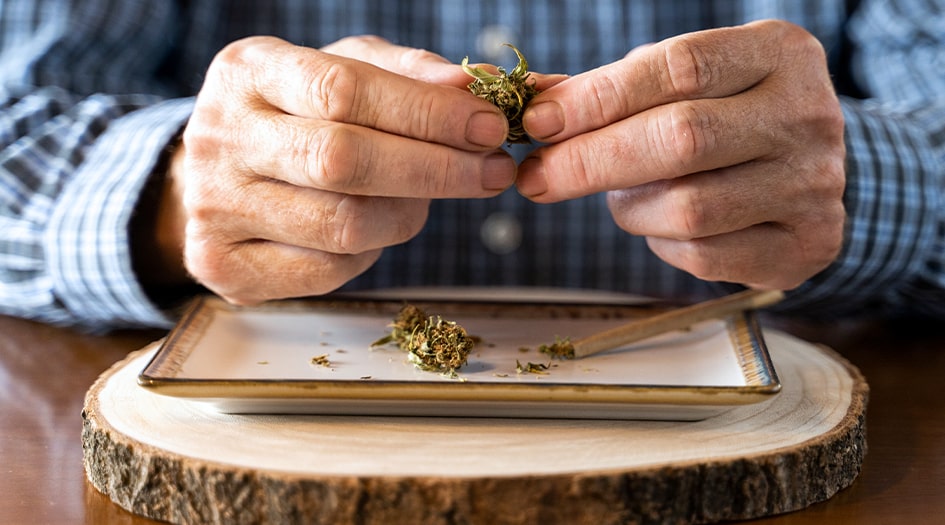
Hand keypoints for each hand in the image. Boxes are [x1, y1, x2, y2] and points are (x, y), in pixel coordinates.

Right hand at [159, 36, 513, 303]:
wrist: (216, 173)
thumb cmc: (296, 114)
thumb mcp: (343, 70)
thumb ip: (406, 73)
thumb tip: (471, 87)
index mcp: (249, 72)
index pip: (344, 90)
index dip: (426, 112)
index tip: (488, 126)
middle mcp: (223, 137)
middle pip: (342, 160)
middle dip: (435, 169)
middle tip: (492, 171)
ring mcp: (216, 207)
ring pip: (342, 224)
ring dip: (410, 213)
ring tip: (429, 195)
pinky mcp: (224, 265)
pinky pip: (327, 270)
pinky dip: (372, 251)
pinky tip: (378, 226)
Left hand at [517, 20, 845, 289]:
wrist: (807, 167)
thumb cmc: (725, 112)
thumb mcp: (680, 81)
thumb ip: (610, 88)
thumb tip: (530, 105)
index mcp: (778, 53)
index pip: (679, 69)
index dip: (599, 97)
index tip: (538, 122)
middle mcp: (806, 116)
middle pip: (682, 139)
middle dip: (591, 160)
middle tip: (536, 176)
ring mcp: (813, 186)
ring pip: (688, 208)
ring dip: (627, 207)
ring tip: (616, 194)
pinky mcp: (805, 245)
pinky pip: (703, 254)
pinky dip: (660, 241)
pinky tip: (660, 221)